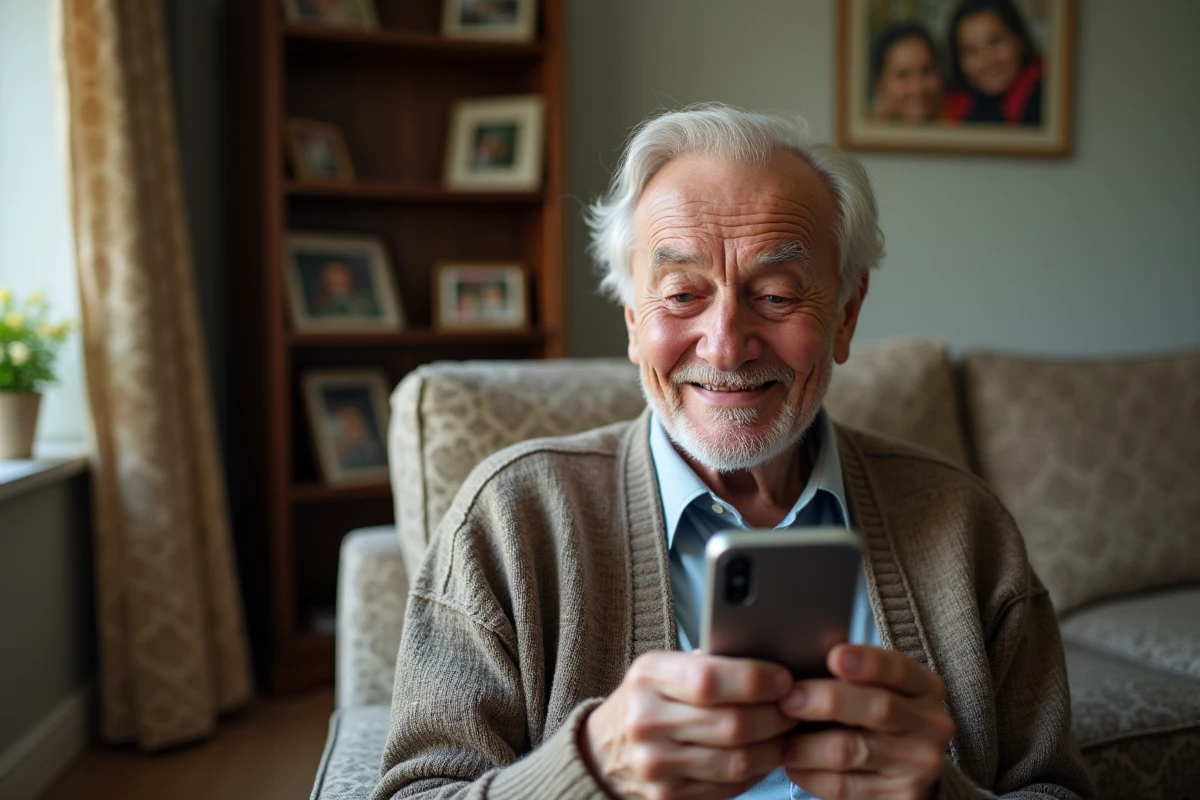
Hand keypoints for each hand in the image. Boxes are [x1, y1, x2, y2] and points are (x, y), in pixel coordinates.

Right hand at [582, 650, 794, 799]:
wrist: (602, 751)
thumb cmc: (648, 700)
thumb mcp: (663, 670)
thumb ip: (708, 664)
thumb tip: (771, 662)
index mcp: (648, 677)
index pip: (710, 679)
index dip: (756, 680)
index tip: (784, 678)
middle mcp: (647, 721)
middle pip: (732, 724)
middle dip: (776, 716)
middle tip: (795, 707)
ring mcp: (656, 765)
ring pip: (737, 761)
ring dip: (774, 747)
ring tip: (785, 731)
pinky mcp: (668, 797)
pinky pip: (729, 786)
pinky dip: (756, 771)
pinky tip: (763, 755)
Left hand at [780, 644, 954, 799]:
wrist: (906, 769)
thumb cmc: (874, 715)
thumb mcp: (878, 688)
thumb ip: (851, 674)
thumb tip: (800, 663)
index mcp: (926, 687)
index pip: (899, 669)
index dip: (867, 662)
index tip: (834, 657)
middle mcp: (932, 726)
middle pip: (877, 709)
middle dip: (826, 701)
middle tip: (787, 699)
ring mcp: (919, 765)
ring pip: (850, 750)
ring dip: (805, 744)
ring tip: (780, 737)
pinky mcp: (900, 798)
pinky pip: (842, 786)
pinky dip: (808, 773)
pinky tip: (793, 764)